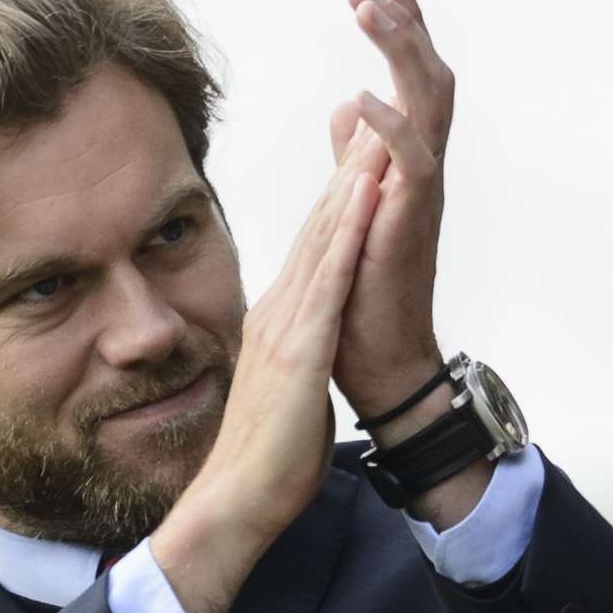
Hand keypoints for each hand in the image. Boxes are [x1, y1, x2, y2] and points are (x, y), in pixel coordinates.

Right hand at [151, 145, 380, 612]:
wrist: (235, 501)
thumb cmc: (265, 462)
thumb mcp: (290, 395)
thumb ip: (300, 365)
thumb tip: (312, 360)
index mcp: (278, 323)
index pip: (314, 249)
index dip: (339, 197)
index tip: (364, 154)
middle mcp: (278, 312)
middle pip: (318, 228)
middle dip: (348, 169)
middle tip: (373, 112)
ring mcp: (285, 327)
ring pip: (323, 239)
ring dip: (351, 180)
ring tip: (376, 127)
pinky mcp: (299, 349)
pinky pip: (329, 278)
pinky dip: (349, 231)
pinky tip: (366, 192)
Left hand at [327, 0, 455, 424]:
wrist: (380, 364)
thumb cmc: (365, 298)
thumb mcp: (351, 210)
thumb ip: (354, 159)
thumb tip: (345, 108)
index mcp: (405, 164)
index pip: (409, 81)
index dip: (397, 31)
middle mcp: (420, 171)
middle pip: (428, 77)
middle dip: (406, 22)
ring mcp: (421, 194)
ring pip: (427, 103)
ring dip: (399, 52)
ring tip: (371, 6)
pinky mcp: (411, 222)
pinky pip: (411, 163)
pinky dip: (389, 127)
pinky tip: (362, 95)